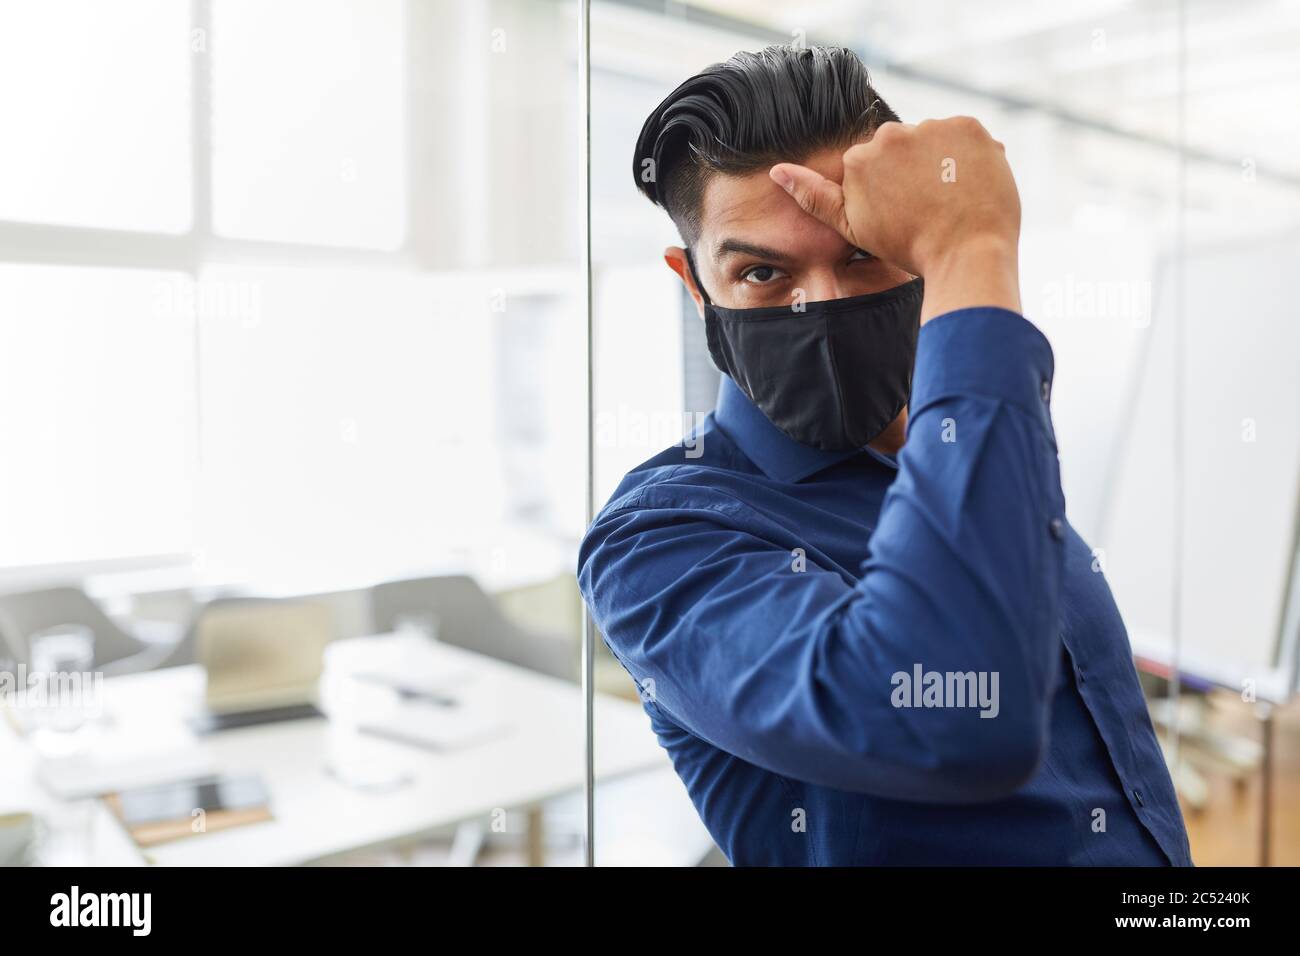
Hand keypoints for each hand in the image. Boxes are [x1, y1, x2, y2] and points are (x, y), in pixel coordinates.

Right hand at [771, 117, 1021, 320]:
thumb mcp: (852, 226)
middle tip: (928, 205)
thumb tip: (776, 171)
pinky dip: (969, 156)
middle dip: (913, 168)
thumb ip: (815, 197)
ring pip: (934, 139)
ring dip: (941, 161)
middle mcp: (892, 134)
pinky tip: (968, 184)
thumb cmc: (907, 247)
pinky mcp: (969, 126)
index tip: (904, 211)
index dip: (890, 187)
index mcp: (860, 157)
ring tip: (950, 197)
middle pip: (903, 145)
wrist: (965, 255)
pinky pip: (965, 136)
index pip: (875, 161)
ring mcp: (933, 127)